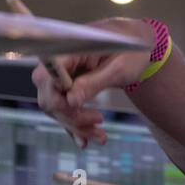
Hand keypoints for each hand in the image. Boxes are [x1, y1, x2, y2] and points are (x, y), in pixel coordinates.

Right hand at [30, 17, 154, 148]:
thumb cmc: (131, 50)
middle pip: (50, 96)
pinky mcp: (69, 87)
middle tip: (99, 120)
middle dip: (71, 116)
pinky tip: (85, 141)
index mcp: (69, 49)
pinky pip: (64, 109)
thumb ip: (93, 82)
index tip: (79, 107)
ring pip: (57, 107)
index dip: (58, 98)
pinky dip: (74, 125)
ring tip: (100, 135)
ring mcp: (62, 75)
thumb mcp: (118, 67)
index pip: (47, 77)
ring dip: (76, 124)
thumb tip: (70, 101)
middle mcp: (59, 62)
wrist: (137, 43)